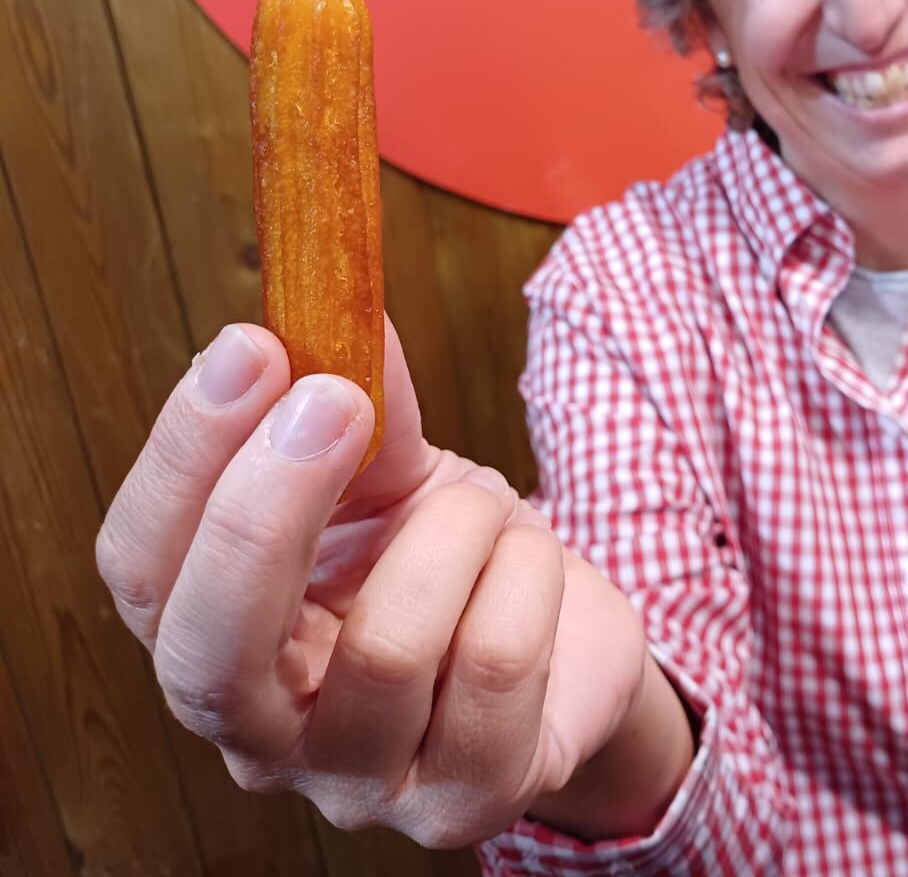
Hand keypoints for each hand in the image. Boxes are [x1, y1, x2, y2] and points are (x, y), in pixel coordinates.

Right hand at [95, 318, 664, 847]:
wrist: (564, 647)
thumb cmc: (455, 564)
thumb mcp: (400, 478)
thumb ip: (366, 408)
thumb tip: (338, 309)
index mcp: (218, 640)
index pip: (141, 572)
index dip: (183, 459)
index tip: (249, 349)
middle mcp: (266, 736)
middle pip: (210, 649)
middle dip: (267, 510)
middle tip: (332, 401)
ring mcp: (363, 787)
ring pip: (385, 650)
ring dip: (450, 533)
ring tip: (484, 503)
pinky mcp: (467, 800)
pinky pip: (493, 664)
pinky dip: (526, 575)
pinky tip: (531, 557)